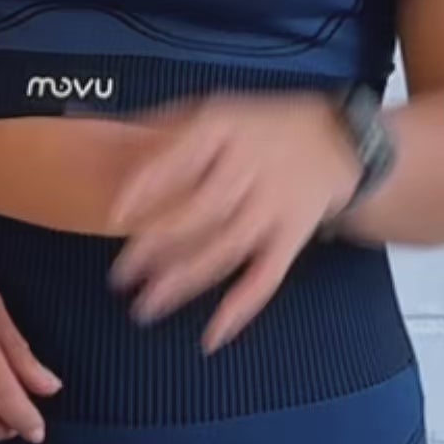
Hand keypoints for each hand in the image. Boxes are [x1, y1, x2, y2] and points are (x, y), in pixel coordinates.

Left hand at [107, 94, 359, 351]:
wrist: (338, 140)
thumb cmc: (261, 127)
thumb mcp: (216, 108)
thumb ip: (165, 123)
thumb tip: (105, 134)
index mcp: (225, 130)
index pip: (180, 157)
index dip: (147, 187)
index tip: (115, 214)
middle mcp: (250, 168)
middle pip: (201, 210)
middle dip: (158, 245)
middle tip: (121, 274)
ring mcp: (274, 206)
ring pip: (227, 248)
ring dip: (186, 281)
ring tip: (147, 306)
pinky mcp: (292, 238)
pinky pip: (268, 276)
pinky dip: (242, 307)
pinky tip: (212, 335)